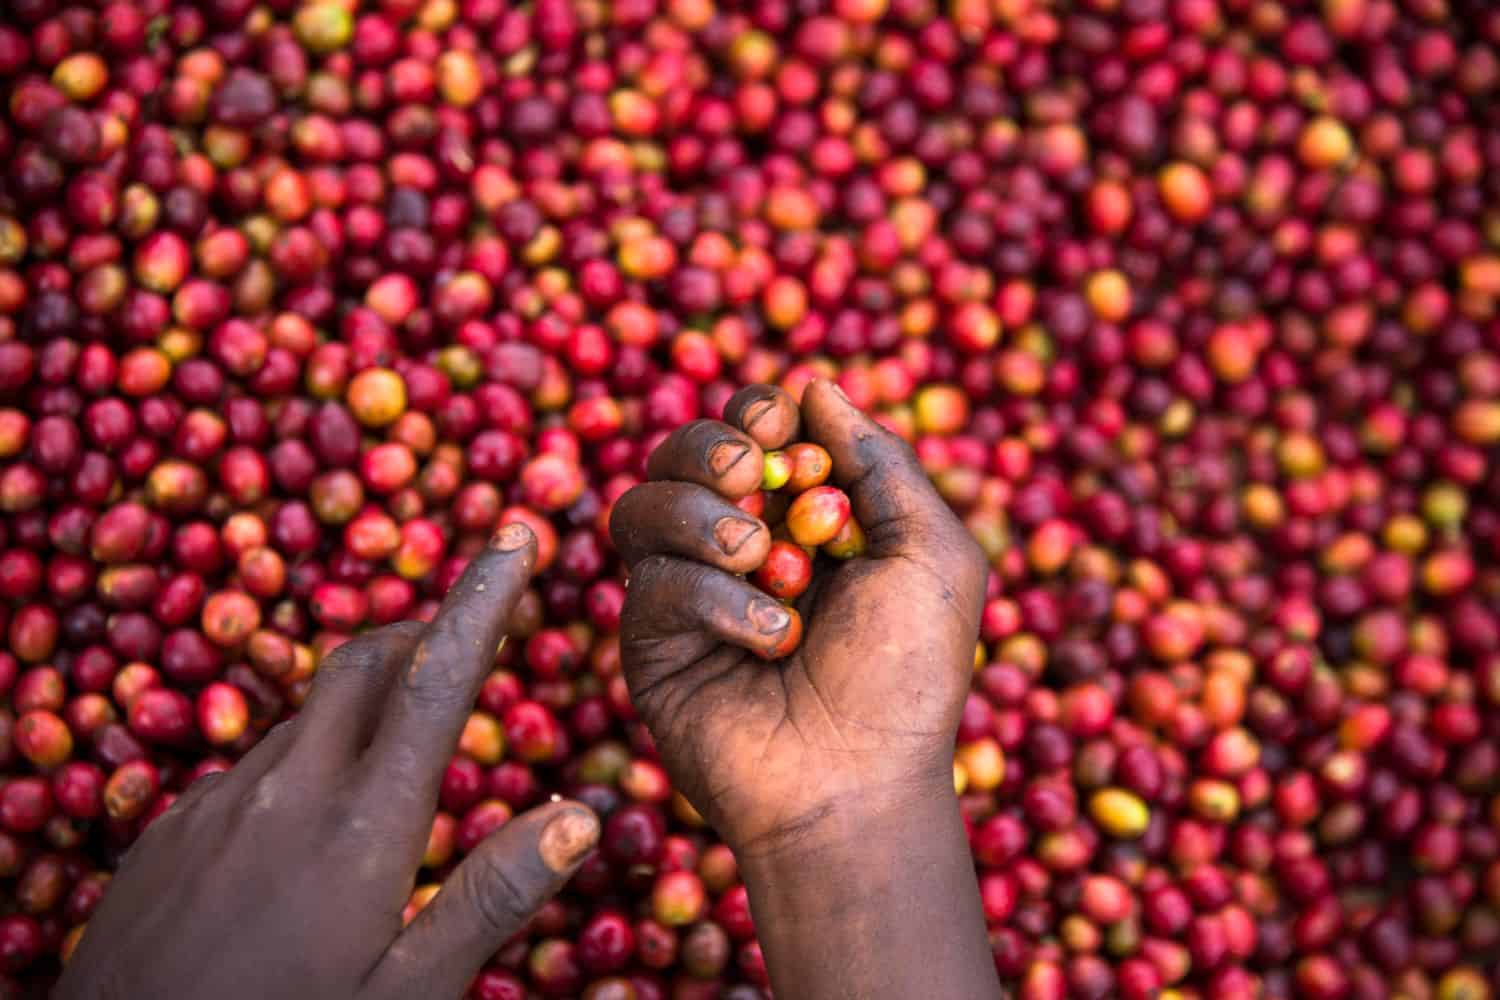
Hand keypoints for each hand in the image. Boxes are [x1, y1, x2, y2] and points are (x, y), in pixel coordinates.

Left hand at [56, 524, 600, 999]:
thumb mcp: (405, 996)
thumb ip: (490, 898)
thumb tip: (578, 815)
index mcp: (364, 828)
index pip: (436, 679)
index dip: (482, 598)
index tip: (515, 535)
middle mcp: (290, 791)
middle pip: (367, 663)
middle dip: (423, 634)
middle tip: (467, 645)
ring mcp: (220, 803)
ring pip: (310, 720)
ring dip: (363, 715)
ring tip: (392, 778)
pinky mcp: (171, 827)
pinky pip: (253, 768)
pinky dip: (302, 768)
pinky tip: (303, 844)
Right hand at [610, 379, 986, 857]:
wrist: (859, 784)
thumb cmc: (908, 676)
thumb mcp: (930, 555)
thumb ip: (882, 463)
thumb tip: (815, 386)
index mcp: (803, 515)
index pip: (752, 429)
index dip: (757, 411)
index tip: (779, 424)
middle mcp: (736, 545)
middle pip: (683, 451)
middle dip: (710, 445)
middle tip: (750, 472)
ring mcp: (687, 593)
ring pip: (644, 505)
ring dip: (701, 517)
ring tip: (764, 558)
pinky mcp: (649, 644)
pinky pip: (652, 585)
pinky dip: (714, 598)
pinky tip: (772, 638)